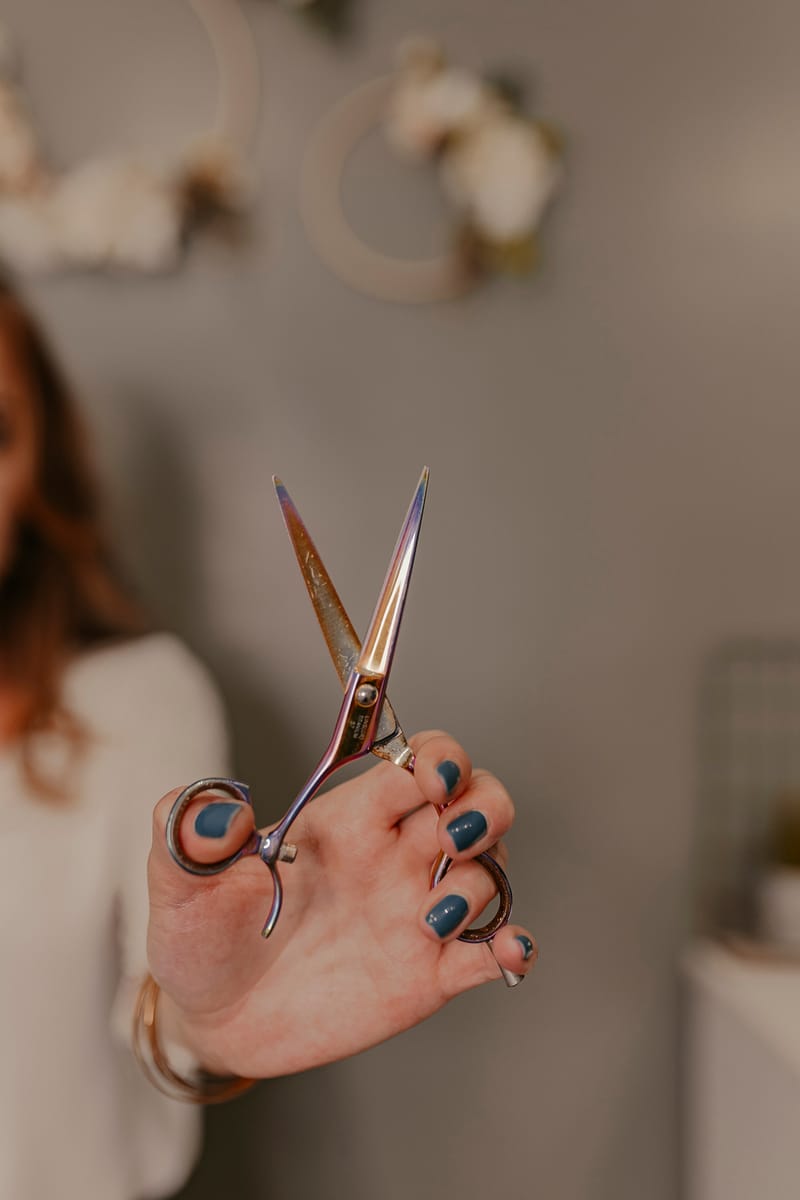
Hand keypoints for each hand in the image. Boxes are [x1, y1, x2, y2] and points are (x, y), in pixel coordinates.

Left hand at [147, 731, 536, 1077]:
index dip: (439, 758)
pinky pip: (487, 952)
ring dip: (481, 883)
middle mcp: (392, 857)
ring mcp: (413, 914)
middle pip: (474, 801)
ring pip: (489, 872)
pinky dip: (511, 947)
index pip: (417, 763)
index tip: (433, 777)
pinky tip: (508, 952)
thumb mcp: (180, 880)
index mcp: (348, 820)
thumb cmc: (201, 935)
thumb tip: (221, 808)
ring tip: (431, 918)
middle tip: (454, 834)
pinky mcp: (425, 974)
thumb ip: (188, 831)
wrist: (211, 1019)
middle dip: (484, 805)